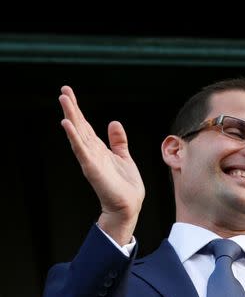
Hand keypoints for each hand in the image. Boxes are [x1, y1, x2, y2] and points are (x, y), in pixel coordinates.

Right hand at [59, 86, 144, 245]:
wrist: (129, 206)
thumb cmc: (125, 185)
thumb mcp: (124, 157)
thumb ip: (118, 141)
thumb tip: (113, 122)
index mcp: (99, 149)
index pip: (86, 126)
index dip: (78, 110)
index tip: (69, 93)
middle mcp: (92, 152)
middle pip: (80, 126)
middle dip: (72, 108)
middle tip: (64, 90)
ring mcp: (90, 160)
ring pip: (78, 134)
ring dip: (71, 117)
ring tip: (64, 100)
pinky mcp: (92, 168)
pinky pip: (81, 150)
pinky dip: (74, 137)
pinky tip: (67, 125)